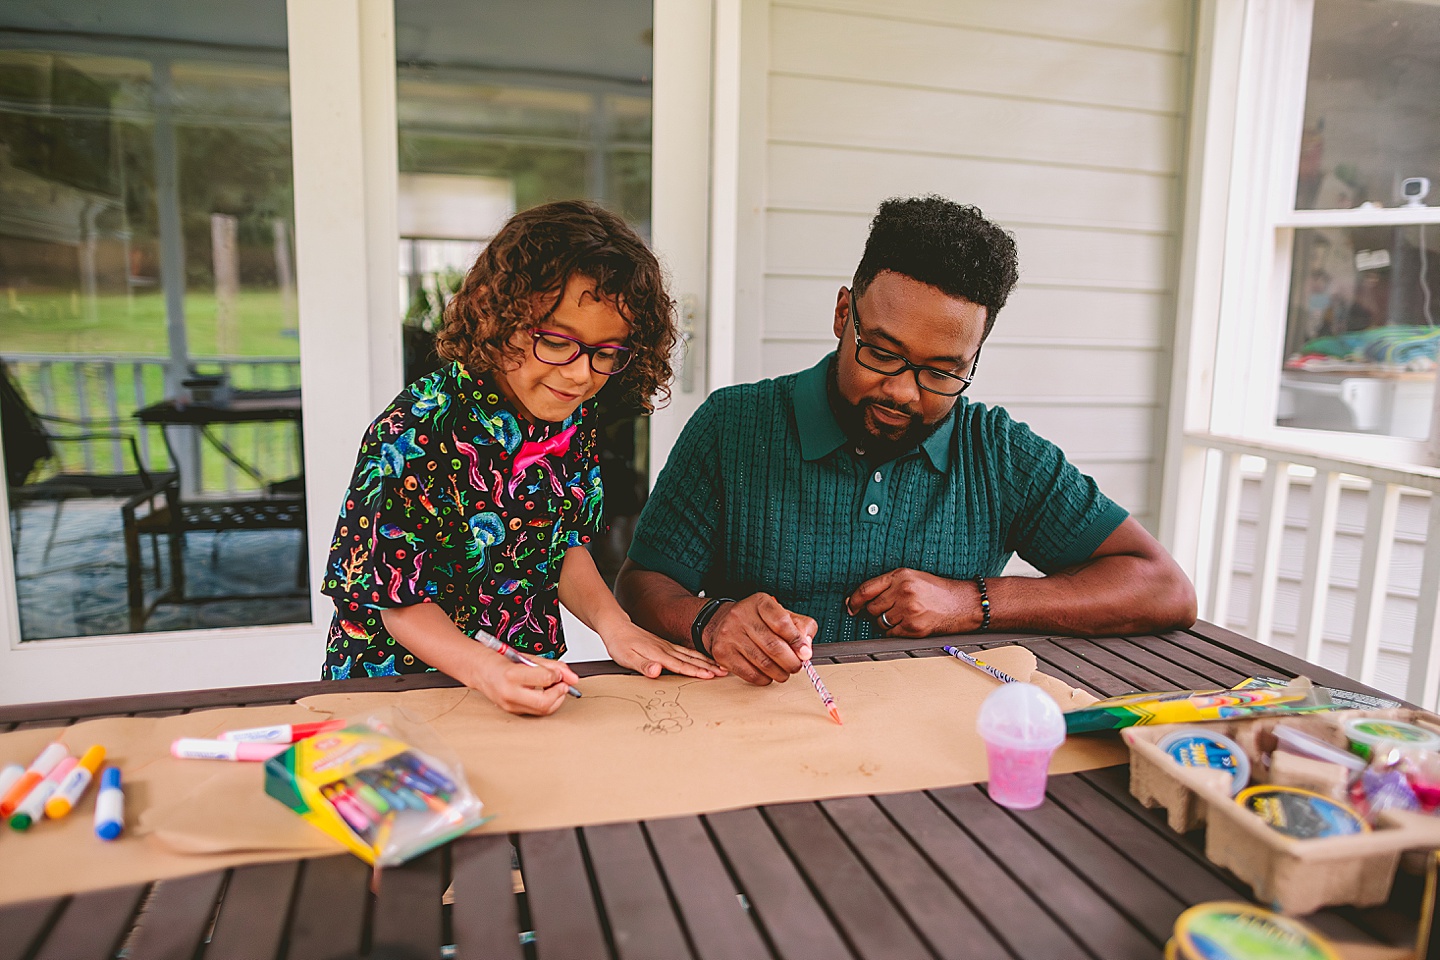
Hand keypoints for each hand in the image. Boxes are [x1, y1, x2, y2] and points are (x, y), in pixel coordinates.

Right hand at [467, 649, 575, 716]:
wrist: (479, 669)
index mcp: (512, 675)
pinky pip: (535, 711)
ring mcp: (510, 705)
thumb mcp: (527, 657)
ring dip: (555, 699)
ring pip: (542, 710)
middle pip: (545, 703)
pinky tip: (545, 692)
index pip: (544, 679)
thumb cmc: (500, 660)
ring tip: (554, 687)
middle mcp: (509, 693)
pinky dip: (545, 702)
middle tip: (563, 684)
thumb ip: (551, 665)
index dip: (558, 675)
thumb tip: (571, 676)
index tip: (560, 672)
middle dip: (560, 693)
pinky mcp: (512, 711)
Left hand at [602, 620, 726, 678]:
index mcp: (658, 653)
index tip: (711, 676)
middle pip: (691, 659)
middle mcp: (666, 649)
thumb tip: (657, 671)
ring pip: (691, 654)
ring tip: (720, 667)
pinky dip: (698, 655)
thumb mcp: (627, 657)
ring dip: (707, 661)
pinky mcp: (665, 645)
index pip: (681, 665)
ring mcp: (667, 646)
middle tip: (725, 672)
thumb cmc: (620, 644)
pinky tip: (703, 658)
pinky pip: (686, 651)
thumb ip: (643, 665)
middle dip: (709, 666)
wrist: (616, 627)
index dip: (697, 671)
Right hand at [705, 593, 815, 685]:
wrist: (723, 622)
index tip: (805, 653)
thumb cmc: (757, 620)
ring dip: (779, 673)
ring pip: (762, 662)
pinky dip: (763, 679)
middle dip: (791, 662)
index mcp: (760, 602)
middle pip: (773, 645)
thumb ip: (800, 627)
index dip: (797, 640)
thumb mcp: (781, 614)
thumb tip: (805, 649)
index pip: (781, 622)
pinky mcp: (722, 652)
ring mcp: (729, 634)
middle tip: (796, 667)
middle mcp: (741, 615)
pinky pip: (749, 673)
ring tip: (784, 673)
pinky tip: (768, 675)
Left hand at [848, 568, 972, 636]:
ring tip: (904, 615)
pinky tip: (909, 623)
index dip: (855, 600)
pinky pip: (891, 634)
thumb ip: (886, 585)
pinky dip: (896, 632)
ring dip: (887, 622)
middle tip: (891, 609)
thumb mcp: (912, 577)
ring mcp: (909, 610)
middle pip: (872, 608)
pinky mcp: (914, 627)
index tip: (851, 607)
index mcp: (900, 576)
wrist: (962, 603)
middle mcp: (903, 591)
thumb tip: (856, 601)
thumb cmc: (936, 590)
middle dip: (876, 611)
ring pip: (880, 622)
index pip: (866, 589)